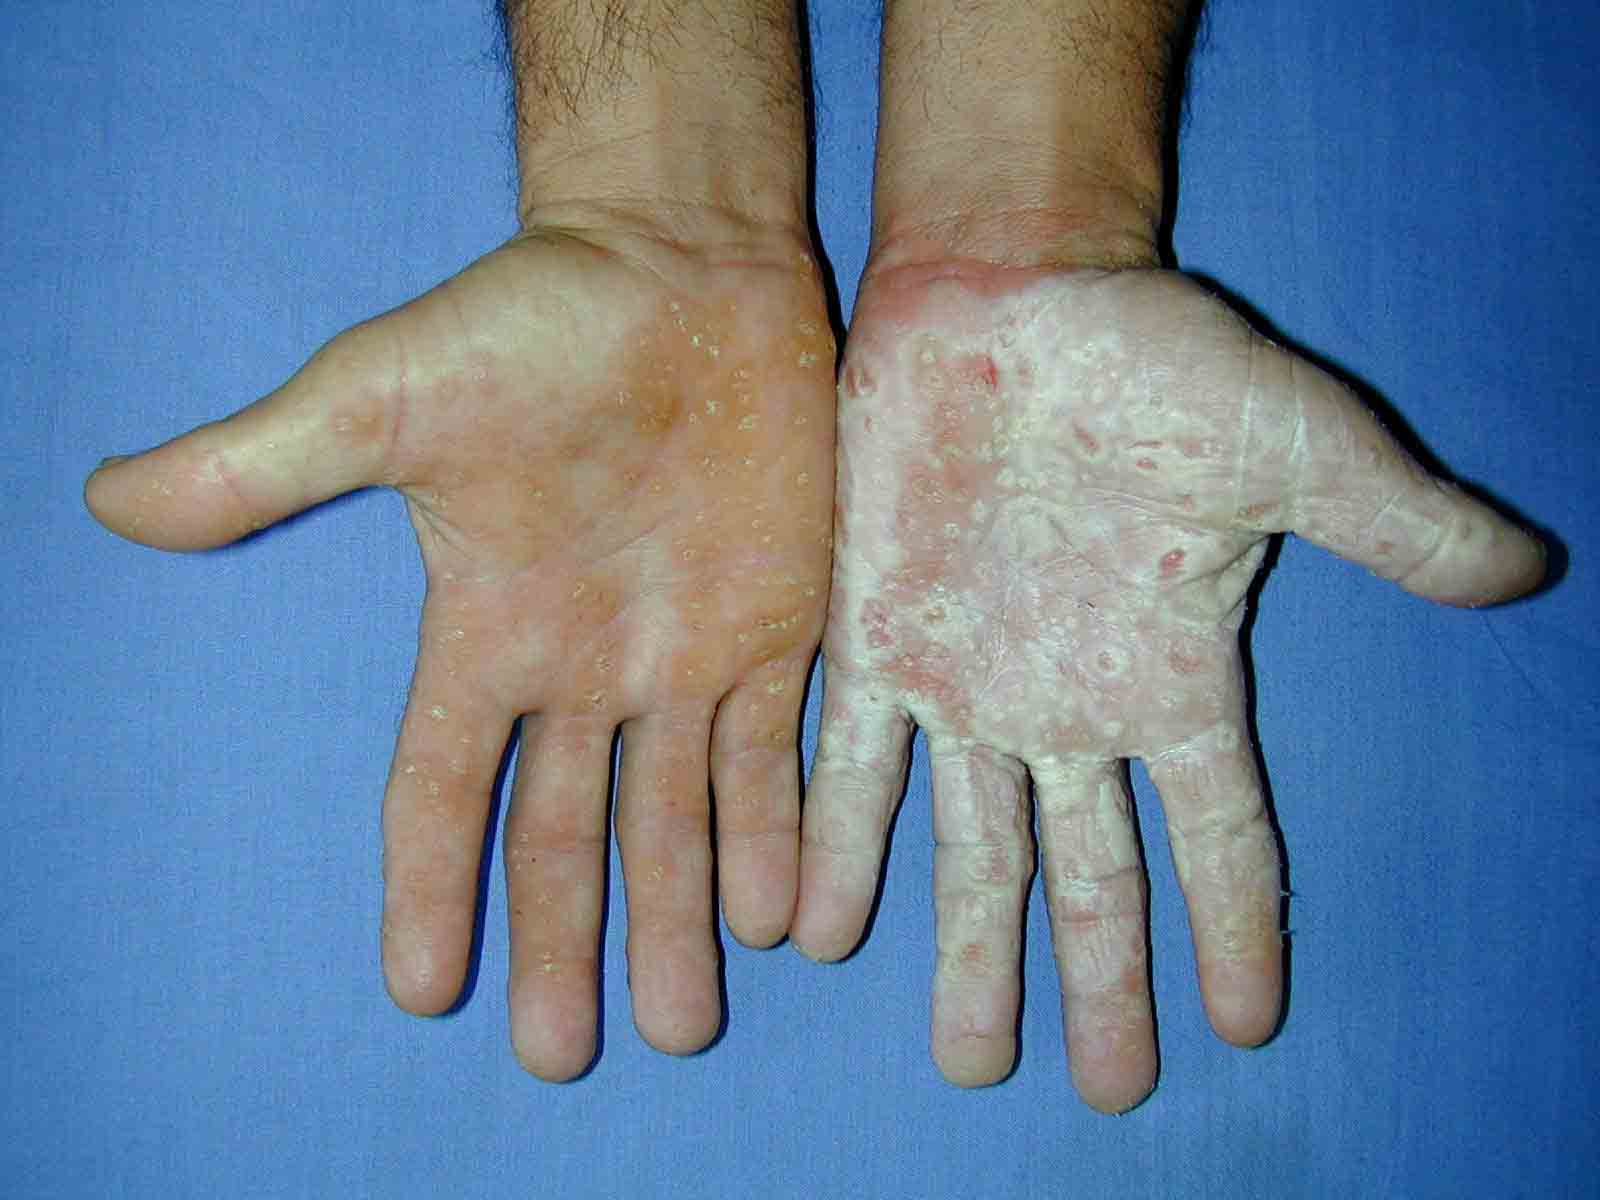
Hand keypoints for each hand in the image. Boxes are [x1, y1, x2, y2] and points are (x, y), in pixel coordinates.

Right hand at [85, 222, 833, 1077]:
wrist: (673, 266)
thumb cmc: (527, 325)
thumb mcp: (383, 397)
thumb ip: (263, 463)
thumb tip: (110, 501)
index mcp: (486, 631)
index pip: (441, 789)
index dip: (428, 888)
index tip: (421, 989)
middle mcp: (583, 665)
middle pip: (564, 833)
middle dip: (565, 939)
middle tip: (567, 1056)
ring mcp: (685, 651)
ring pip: (678, 815)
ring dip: (678, 916)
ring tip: (680, 1025)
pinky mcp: (777, 622)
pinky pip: (777, 750)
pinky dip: (780, 832)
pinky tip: (784, 920)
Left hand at [792, 264, 1541, 1108]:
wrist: (1011, 297)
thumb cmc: (1157, 363)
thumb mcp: (1302, 446)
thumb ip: (1400, 525)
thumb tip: (1532, 573)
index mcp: (1171, 675)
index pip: (1221, 837)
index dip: (1237, 932)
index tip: (1248, 1025)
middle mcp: (1067, 703)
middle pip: (1090, 878)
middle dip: (1093, 981)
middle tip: (1099, 1091)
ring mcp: (968, 682)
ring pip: (969, 850)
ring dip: (964, 952)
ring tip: (969, 1059)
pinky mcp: (876, 641)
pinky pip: (852, 768)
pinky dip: (835, 848)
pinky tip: (815, 932)